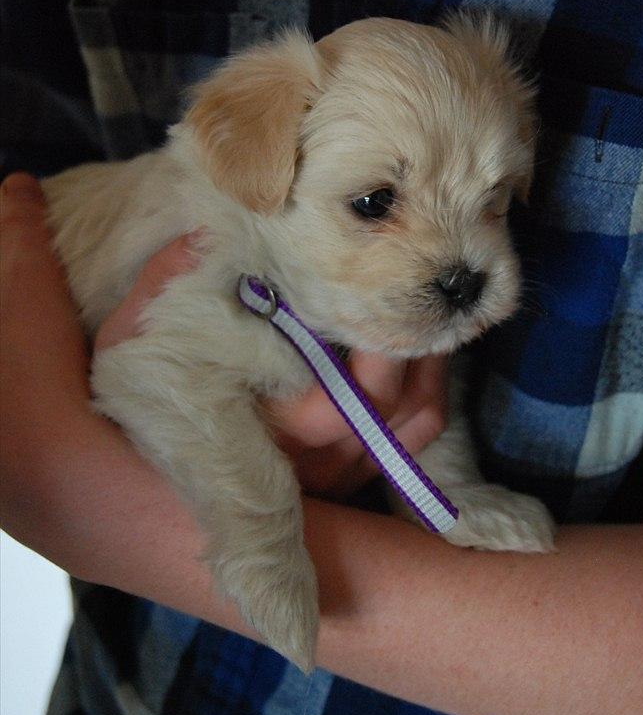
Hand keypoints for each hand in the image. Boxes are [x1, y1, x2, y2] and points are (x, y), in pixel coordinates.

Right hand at [92, 202, 448, 497]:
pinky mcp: (354, 478)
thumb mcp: (136, 338)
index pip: (366, 379)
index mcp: (289, 419)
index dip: (387, 329)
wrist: (146, 484)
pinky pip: (417, 437)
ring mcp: (343, 471)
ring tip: (426, 313)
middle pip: (403, 397)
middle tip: (416, 286)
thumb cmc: (148, 399)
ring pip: (420, 417)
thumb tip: (202, 231)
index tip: (384, 280)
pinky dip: (430, 393)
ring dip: (433, 364)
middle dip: (418, 337)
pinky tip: (419, 356)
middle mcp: (326, 454)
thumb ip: (166, 283)